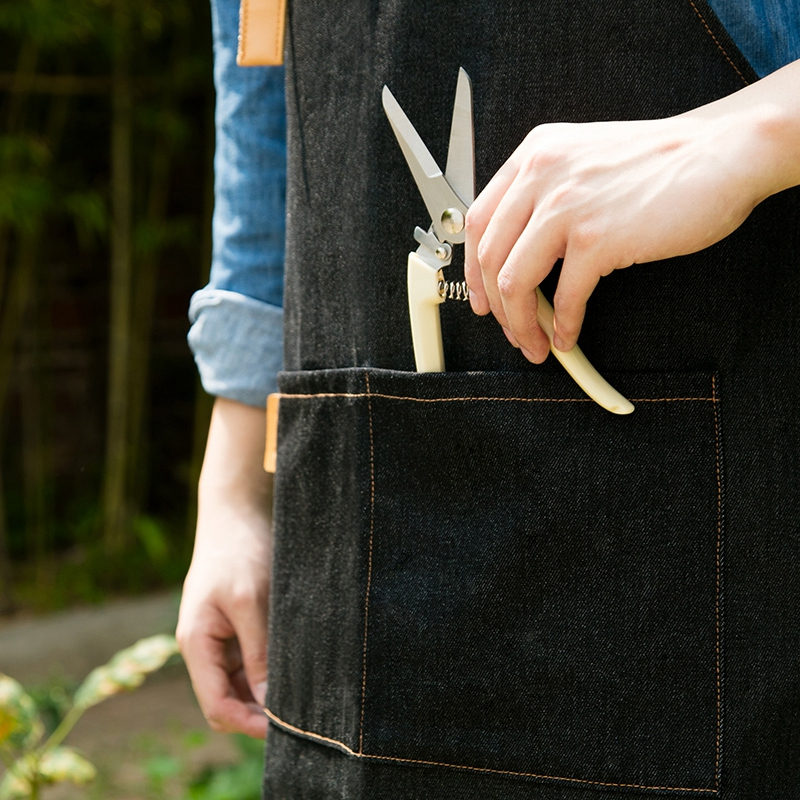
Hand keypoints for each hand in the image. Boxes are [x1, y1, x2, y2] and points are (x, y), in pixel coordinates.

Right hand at [177, 398, 272, 737]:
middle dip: (262, 709)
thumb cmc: (241, 549)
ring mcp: (220, 635)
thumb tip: (270, 704)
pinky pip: (253, 658)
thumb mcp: (252, 601)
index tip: (288, 727)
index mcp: (196, 643)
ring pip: (244, 680)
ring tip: (307, 683)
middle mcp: (204, 646)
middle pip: (230, 698)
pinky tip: (298, 660)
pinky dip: (272, 664)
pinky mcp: (236, 623)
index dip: (250, 724)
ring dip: (269, 686)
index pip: (218, 706)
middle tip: (305, 708)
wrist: (238, 508)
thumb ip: (259, 653)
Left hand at [465, 59, 799, 361]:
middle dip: (497, 309)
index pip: (478, 221)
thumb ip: (545, 194)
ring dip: (522, 325)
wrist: (721, 153)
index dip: (474, 269)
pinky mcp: (597, 238)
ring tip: (535, 344)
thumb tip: (519, 255)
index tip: (482, 297)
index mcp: (534, 155)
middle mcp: (542, 176)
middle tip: (511, 332)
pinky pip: (565, 297)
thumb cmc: (660, 161)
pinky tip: (567, 336)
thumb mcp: (583, 159)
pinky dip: (562, 326)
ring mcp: (566, 207)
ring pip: (515, 283)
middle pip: (490, 258)